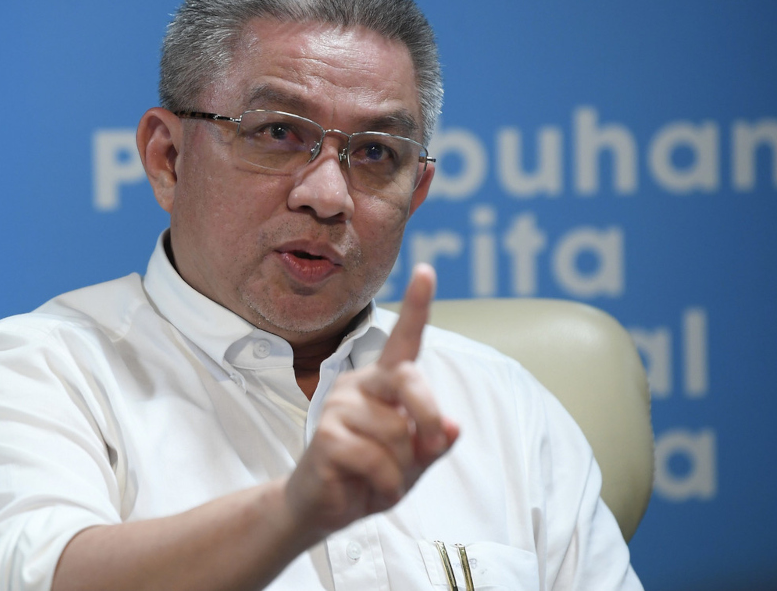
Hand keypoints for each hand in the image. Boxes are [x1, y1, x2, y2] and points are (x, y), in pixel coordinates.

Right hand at [285, 264, 459, 537]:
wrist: (324, 506)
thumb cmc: (371, 474)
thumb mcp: (413, 460)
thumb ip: (434, 441)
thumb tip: (453, 427)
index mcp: (384, 382)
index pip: (404, 339)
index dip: (417, 304)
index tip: (426, 270)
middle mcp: (359, 384)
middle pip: (409, 381)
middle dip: (429, 419)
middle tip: (429, 449)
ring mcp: (339, 407)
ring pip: (397, 433)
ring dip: (402, 469)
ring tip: (382, 477)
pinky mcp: (325, 435)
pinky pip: (376, 459)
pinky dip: (387, 485)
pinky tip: (371, 489)